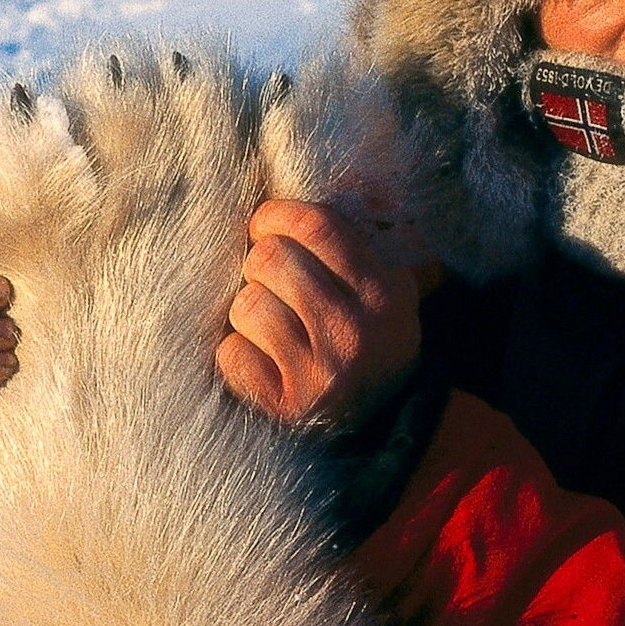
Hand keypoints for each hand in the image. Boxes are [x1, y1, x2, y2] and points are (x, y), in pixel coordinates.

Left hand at [217, 201, 429, 426]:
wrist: (376, 441)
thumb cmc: (372, 353)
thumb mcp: (391, 301)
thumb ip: (371, 250)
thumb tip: (354, 184)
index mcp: (384, 294)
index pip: (318, 225)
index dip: (277, 216)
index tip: (264, 225)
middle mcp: (355, 332)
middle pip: (271, 258)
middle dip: (260, 268)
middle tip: (269, 285)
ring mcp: (320, 373)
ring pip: (247, 304)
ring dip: (248, 314)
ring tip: (269, 330)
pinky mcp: (284, 408)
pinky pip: (232, 353)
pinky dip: (237, 355)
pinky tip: (260, 365)